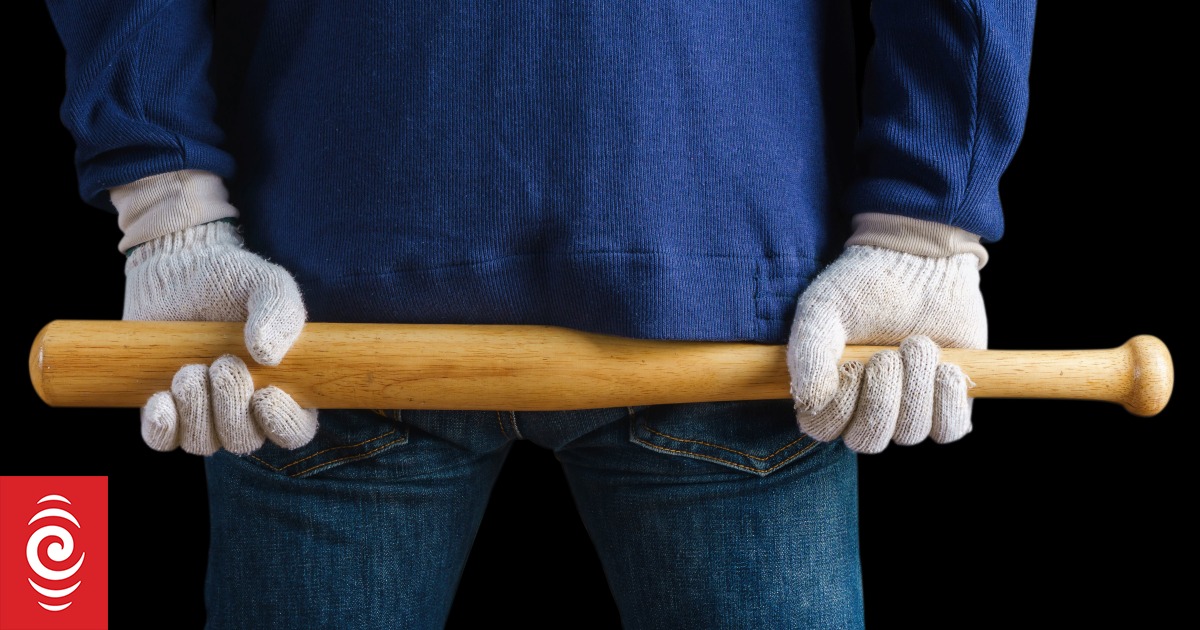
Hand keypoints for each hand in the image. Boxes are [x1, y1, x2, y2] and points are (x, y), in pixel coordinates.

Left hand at [123, 220, 316, 454]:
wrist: (177, 266)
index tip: (266, 394)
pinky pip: (162, 440)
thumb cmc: (232, 278)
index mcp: (282, 386)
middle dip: (231, 405)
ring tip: (190, 369)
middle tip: (222, 363)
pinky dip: (163, 426)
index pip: (295, 431)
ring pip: (202, 443)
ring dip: (196, 410)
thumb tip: (269, 355)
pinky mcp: (163, 408)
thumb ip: (280, 311)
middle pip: (243, 440)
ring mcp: (201, 412)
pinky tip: (162, 397)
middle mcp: (243, 409)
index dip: (284, 425)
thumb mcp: (267, 283)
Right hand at [786, 221, 986, 453]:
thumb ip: (807, 354)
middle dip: (883, 396)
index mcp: (830, 392)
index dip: (842, 405)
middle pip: (869, 439)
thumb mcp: (822, 310)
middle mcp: (867, 409)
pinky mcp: (947, 403)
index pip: (826, 429)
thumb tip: (810, 401)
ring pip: (910, 432)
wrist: (920, 262)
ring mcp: (909, 409)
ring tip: (918, 344)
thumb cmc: (862, 287)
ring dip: (917, 386)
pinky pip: (950, 430)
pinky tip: (945, 368)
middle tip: (889, 354)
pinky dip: (948, 401)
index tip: (854, 364)